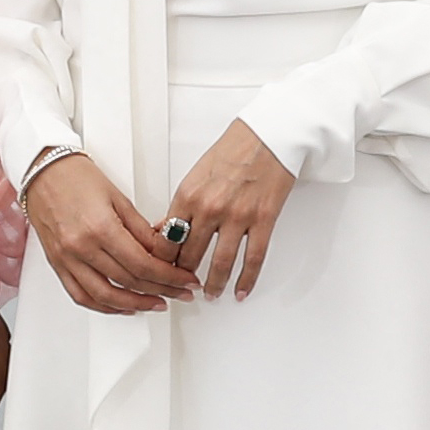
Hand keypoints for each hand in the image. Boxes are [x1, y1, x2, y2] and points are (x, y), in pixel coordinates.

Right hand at [15, 152, 194, 316]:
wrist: (41, 170)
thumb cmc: (75, 176)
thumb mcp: (119, 198)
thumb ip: (142, 231)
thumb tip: (164, 253)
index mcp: (100, 228)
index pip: (143, 264)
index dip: (170, 276)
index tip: (185, 280)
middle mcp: (81, 247)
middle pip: (129, 282)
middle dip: (161, 290)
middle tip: (179, 292)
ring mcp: (66, 259)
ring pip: (106, 297)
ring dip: (135, 305)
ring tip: (156, 303)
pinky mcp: (57, 264)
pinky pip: (81, 296)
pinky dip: (104, 306)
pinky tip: (121, 306)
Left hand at [159, 120, 293, 301]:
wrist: (268, 135)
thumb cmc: (233, 150)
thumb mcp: (196, 175)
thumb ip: (181, 206)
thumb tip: (166, 229)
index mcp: (188, 195)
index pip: (166, 240)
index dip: (161, 262)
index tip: (160, 271)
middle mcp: (210, 208)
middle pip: (189, 255)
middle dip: (183, 276)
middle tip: (182, 287)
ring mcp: (237, 216)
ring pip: (220, 263)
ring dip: (213, 284)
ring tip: (210, 294)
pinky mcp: (263, 219)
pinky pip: (253, 258)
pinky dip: (246, 279)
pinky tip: (240, 291)